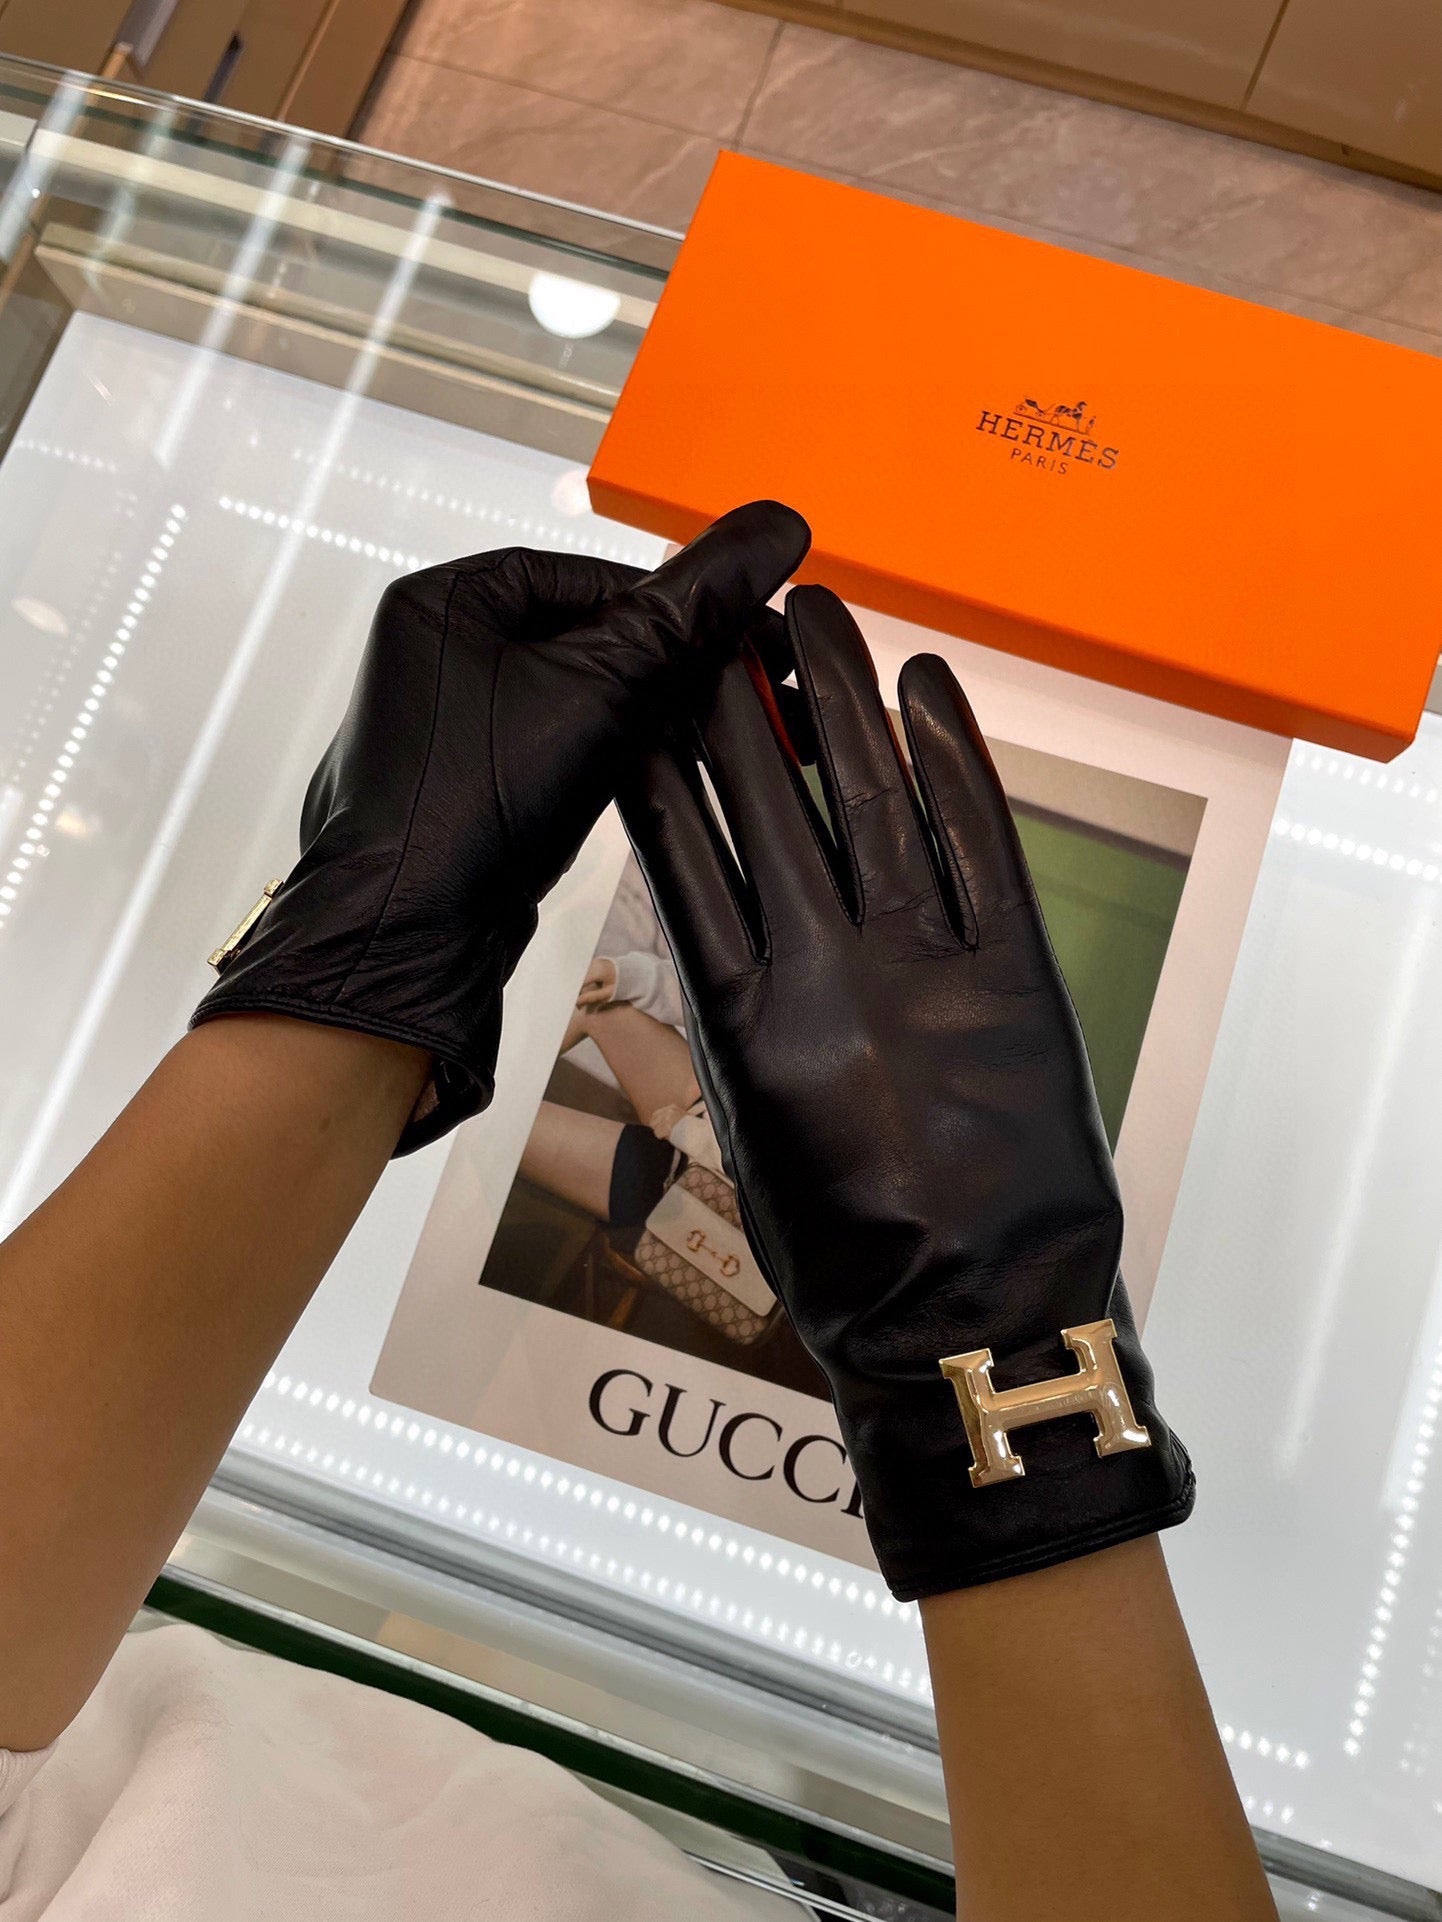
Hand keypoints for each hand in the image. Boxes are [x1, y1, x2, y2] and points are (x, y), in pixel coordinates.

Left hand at [192, 502, 808, 1151]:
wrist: (410, 937)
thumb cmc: (470, 805)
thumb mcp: (601, 687)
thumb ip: (690, 608)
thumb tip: (773, 527)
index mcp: (449, 600)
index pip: (599, 575)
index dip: (686, 607)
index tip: (753, 638)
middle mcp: (438, 650)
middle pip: (592, 632)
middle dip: (673, 666)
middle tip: (744, 693)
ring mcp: (451, 722)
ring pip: (580, 694)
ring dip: (650, 714)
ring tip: (712, 738)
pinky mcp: (470, 782)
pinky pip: (558, 745)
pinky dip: (612, 755)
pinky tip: (658, 778)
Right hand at [621, 586, 1190, 1597]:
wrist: (971, 1330)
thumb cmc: (850, 1263)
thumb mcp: (755, 1141)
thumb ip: (736, 1026)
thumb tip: (726, 931)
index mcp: (745, 1027)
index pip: (683, 858)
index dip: (660, 764)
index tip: (640, 696)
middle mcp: (826, 977)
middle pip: (766, 800)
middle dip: (733, 695)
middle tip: (715, 618)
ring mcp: (928, 967)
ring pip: (867, 793)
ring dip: (837, 692)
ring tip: (810, 612)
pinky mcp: (1019, 976)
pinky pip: (980, 840)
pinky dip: (952, 756)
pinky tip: (924, 686)